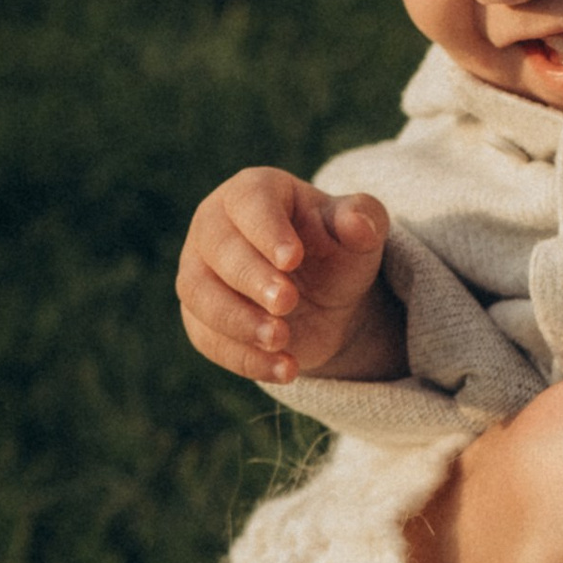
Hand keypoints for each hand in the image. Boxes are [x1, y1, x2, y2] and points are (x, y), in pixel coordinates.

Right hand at [177, 168, 400, 384]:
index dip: (266, 230)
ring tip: (282, 340)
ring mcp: (200, 272)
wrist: (326, 299)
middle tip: (288, 302)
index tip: (292, 259)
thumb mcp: (360, 235)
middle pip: (216, 248)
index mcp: (253, 193)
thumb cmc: (337, 251)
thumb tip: (358, 223)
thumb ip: (363, 221)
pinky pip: (208, 339)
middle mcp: (215, 227)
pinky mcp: (200, 318)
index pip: (249, 202)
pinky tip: (285, 369)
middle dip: (251, 278)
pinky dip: (245, 358)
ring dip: (238, 321)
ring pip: (198, 294)